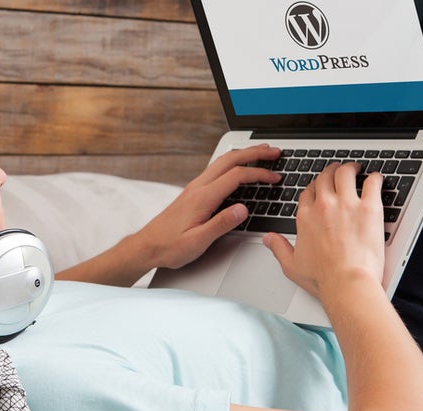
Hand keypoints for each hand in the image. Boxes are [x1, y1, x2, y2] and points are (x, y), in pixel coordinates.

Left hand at [133, 144, 282, 269]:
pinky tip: (239, 168)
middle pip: (230, 159)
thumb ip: (221, 224)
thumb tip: (243, 209)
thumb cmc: (169, 246)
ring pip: (222, 162)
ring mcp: (195, 187)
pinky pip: (216, 170)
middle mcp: (198, 187)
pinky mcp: (193, 192)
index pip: (236, 176)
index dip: (259, 174)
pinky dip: (233, 164)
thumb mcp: (198, 241)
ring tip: (262, 153)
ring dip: (244, 155)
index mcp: (202, 197)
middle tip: (274, 151)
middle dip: (254, 152)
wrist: (147, 246)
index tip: (275, 177)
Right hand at [262, 162, 385, 299]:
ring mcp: (346, 204)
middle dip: (332, 171)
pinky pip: (372, 182)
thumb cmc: (323, 278)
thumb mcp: (291, 265)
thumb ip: (279, 248)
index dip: (315, 187)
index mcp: (306, 217)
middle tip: (338, 171)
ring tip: (356, 169)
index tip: (320, 188)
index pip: (308, 192)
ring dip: (351, 168)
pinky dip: (375, 178)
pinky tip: (376, 179)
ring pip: (346, 173)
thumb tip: (268, 239)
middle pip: (326, 177)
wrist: (346, 283)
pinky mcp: (369, 208)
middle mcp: (324, 206)